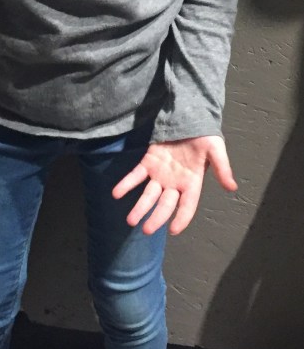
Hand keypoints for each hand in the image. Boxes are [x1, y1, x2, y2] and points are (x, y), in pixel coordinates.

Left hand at [112, 135, 236, 235]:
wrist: (188, 118)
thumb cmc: (204, 136)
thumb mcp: (216, 150)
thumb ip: (222, 168)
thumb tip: (232, 188)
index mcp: (192, 183)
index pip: (187, 205)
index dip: (182, 218)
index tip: (174, 230)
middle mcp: (175, 183)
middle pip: (165, 205)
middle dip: (156, 218)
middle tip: (146, 230)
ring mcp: (160, 174)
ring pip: (149, 195)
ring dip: (140, 207)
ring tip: (131, 220)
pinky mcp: (148, 162)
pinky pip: (136, 175)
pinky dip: (126, 184)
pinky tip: (116, 193)